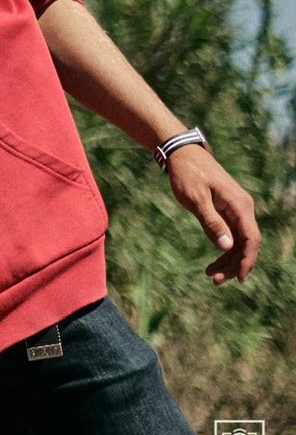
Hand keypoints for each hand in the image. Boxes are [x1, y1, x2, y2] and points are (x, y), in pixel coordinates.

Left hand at [166, 146, 258, 283]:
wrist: (182, 154)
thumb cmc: (187, 174)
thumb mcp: (195, 198)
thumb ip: (211, 222)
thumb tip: (228, 247)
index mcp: (239, 205)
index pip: (251, 238)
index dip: (247, 260)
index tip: (238, 278)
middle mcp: (243, 208)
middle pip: (246, 243)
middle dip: (234, 264)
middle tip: (216, 280)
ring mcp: (235, 208)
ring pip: (239, 240)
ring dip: (228, 259)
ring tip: (211, 275)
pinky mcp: (226, 209)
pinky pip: (231, 233)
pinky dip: (224, 247)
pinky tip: (215, 260)